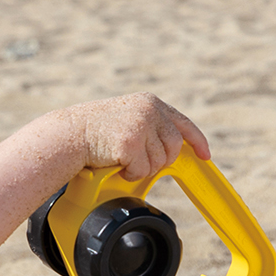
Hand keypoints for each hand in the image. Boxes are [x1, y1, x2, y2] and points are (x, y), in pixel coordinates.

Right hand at [57, 93, 209, 179]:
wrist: (71, 134)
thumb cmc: (98, 130)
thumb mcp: (130, 117)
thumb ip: (153, 125)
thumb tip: (176, 147)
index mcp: (151, 102)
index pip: (183, 123)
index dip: (197, 141)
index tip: (205, 155)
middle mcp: (149, 110)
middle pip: (174, 148)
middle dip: (160, 160)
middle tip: (139, 159)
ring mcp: (140, 126)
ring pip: (159, 162)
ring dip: (142, 167)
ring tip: (122, 156)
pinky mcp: (130, 144)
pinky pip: (142, 171)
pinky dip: (130, 173)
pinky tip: (116, 162)